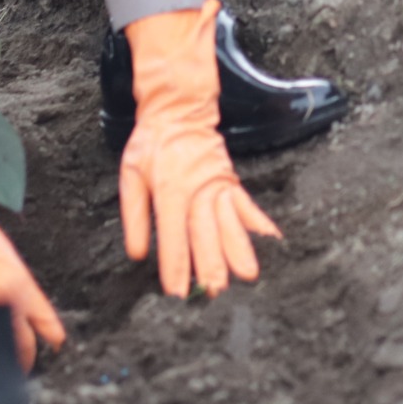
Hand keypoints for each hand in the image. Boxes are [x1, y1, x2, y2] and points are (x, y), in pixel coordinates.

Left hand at [119, 0, 280, 298]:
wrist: (178, 109)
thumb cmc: (151, 144)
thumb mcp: (130, 175)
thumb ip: (135, 216)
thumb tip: (138, 254)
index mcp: (169, 190)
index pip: (173, 236)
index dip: (175, 267)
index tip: (178, 293)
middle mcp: (197, 190)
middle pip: (206, 234)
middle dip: (211, 265)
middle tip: (217, 294)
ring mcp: (218, 185)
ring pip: (229, 222)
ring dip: (238, 250)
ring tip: (248, 276)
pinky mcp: (230, 181)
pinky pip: (247, 206)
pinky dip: (260, 225)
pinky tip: (272, 242)